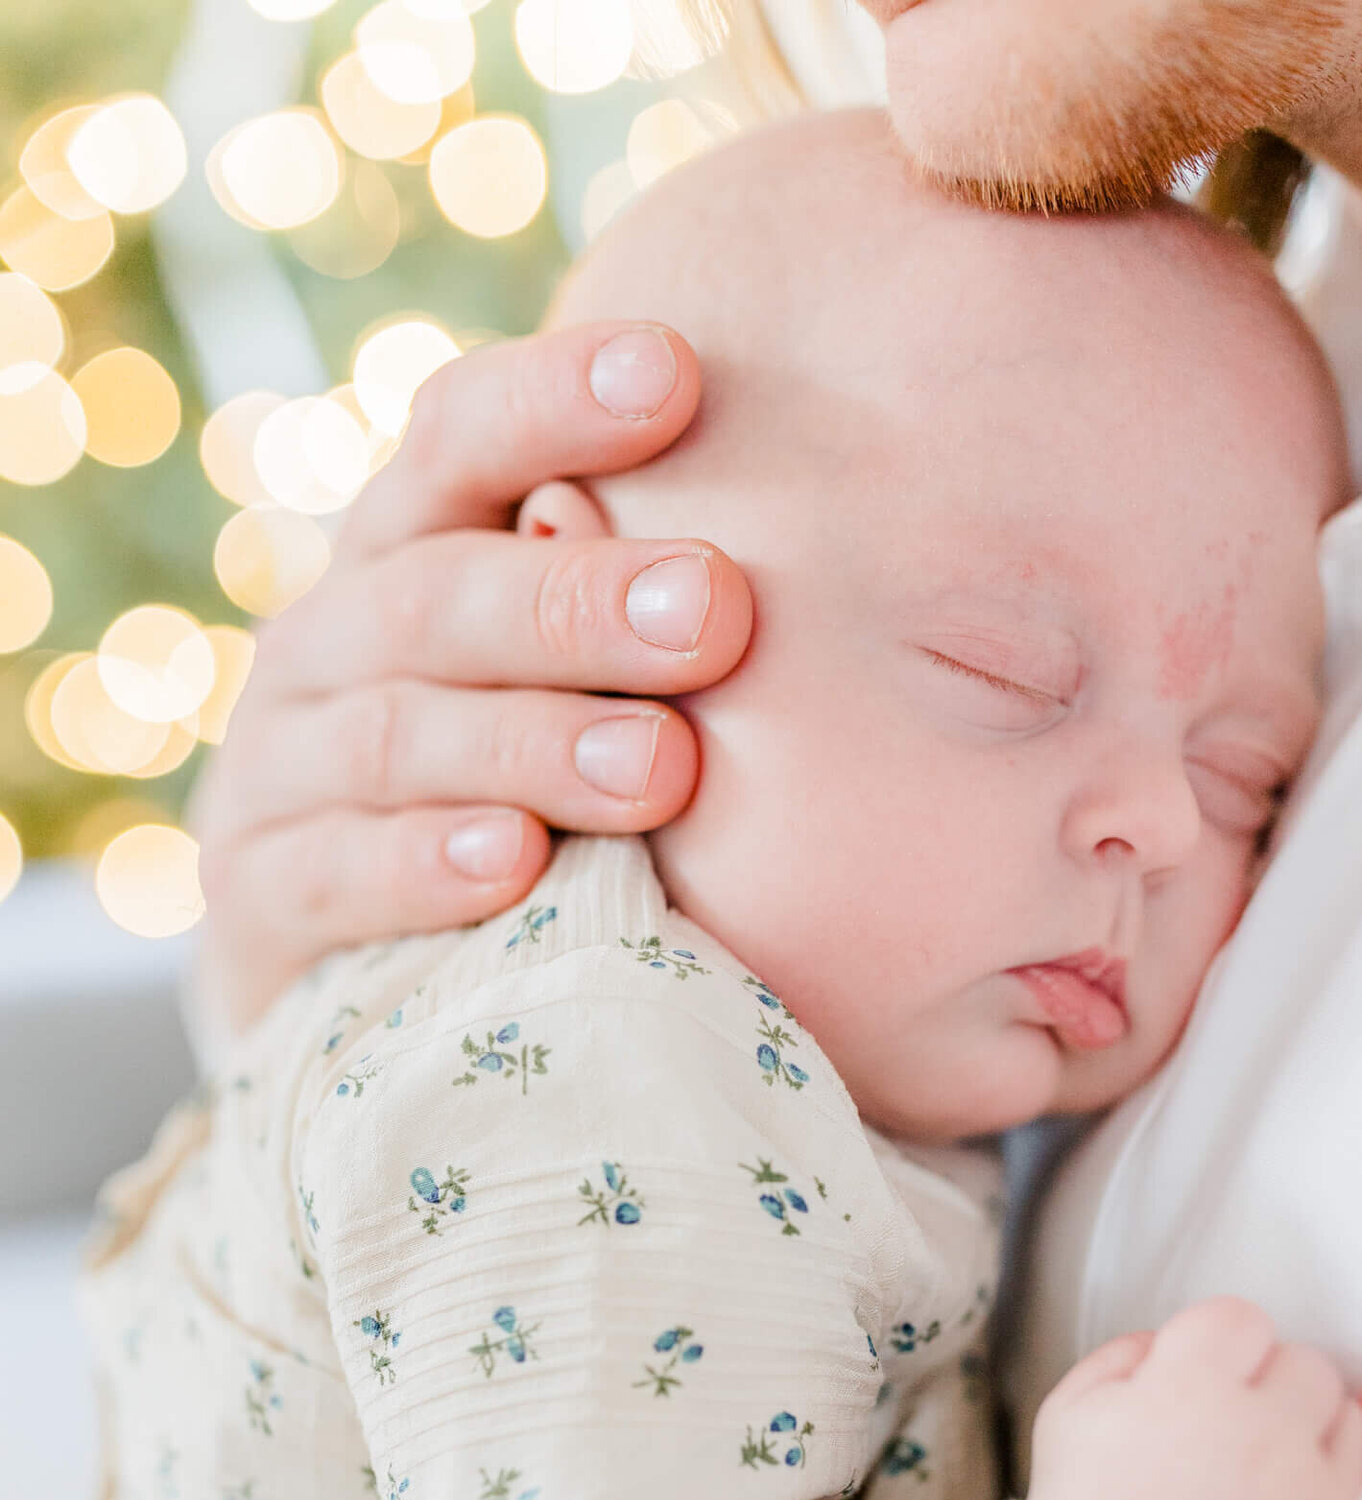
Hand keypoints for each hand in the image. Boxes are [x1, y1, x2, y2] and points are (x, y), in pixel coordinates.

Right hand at [192, 323, 752, 1033]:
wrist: (366, 972)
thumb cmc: (514, 786)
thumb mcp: (562, 678)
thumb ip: (643, 611)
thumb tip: (805, 547)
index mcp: (403, 551)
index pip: (454, 441)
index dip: (551, 401)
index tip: (676, 372)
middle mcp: (327, 640)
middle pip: (434, 595)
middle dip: (576, 602)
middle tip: (717, 613)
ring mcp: (280, 771)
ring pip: (394, 737)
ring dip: (532, 745)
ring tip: (661, 767)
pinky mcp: (264, 897)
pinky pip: (335, 875)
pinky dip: (425, 867)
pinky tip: (516, 863)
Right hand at [1013, 1299, 1361, 1499]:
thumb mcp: (1067, 1414)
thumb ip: (1128, 1353)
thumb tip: (1179, 1343)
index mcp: (1188, 1389)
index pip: (1239, 1320)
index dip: (1211, 1350)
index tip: (1193, 1384)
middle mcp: (1263, 1433)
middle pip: (1302, 1364)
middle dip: (1264, 1389)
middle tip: (1222, 1436)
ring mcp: (1311, 1492)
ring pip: (1348, 1415)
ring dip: (1311, 1429)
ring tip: (1259, 1471)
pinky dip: (1358, 1468)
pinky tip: (1342, 1457)